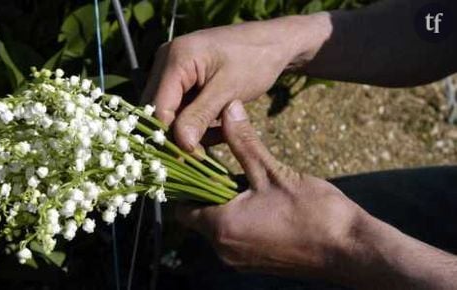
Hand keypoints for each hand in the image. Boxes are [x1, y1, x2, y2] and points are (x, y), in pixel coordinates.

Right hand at [143, 14, 330, 151]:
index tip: (189, 158)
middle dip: (179, 134)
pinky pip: (179, 108)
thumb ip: (201, 116)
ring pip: (169, 113)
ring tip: (221, 133)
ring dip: (191, 130)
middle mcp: (165, 62)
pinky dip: (196, 122)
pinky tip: (218, 125)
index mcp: (175, 59)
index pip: (158, 107)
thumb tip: (182, 145)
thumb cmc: (255, 60)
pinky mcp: (181, 80)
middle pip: (158, 111)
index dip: (168, 136)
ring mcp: (172, 70)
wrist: (272, 43)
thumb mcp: (228, 90)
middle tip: (205, 153)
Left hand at [176, 100, 365, 278]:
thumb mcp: (273, 172)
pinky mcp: (256, 263)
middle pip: (198, 217)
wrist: (350, 250)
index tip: (193, 163)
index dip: (184, 185)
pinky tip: (256, 200)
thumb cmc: (312, 212)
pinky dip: (237, 219)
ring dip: (223, 205)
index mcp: (221, 228)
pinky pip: (234, 238)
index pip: (182, 208)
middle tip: (218, 165)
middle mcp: (224, 250)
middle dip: (205, 192)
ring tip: (239, 179)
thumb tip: (228, 108)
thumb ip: (243, 142)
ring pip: (217, 228)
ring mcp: (240, 260)